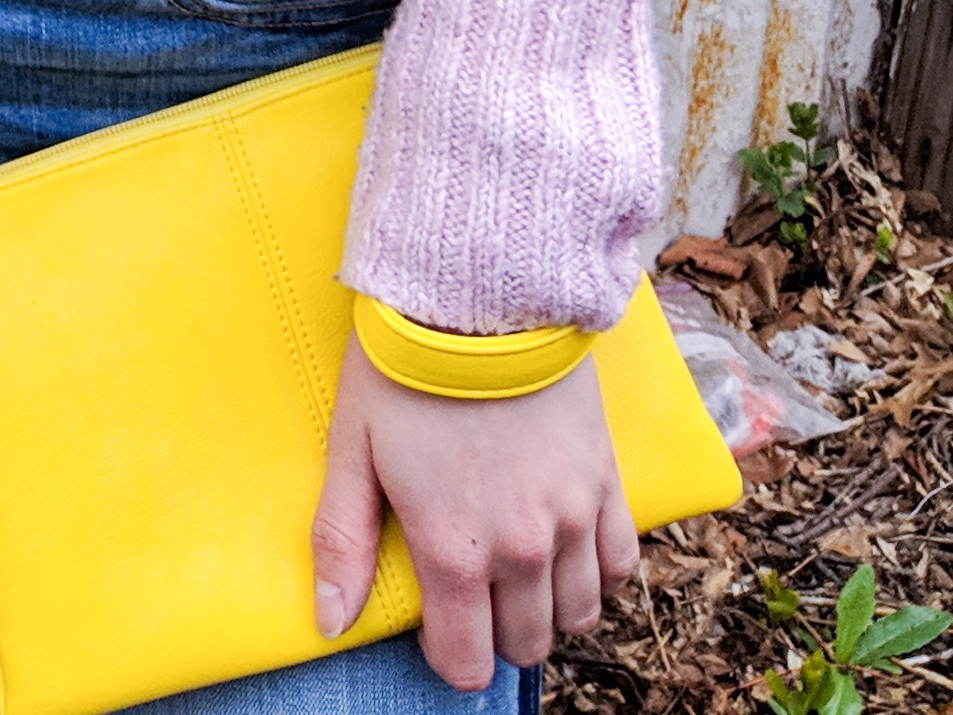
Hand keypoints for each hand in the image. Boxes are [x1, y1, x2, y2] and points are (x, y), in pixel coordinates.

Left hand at [312, 335, 636, 688]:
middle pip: (525, 645)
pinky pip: (621, 565)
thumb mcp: (353, 449)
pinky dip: (598, 571)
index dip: (449, 654)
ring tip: (517, 569)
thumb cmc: (404, 365)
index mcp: (454, 550)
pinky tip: (567, 547)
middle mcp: (521, 550)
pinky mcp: (605, 480)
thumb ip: (343, 543)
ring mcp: (571, 517)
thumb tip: (331, 623)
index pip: (467, 663)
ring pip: (577, 615)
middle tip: (474, 588)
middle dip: (497, 632)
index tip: (437, 622)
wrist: (478, 289)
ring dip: (548, 606)